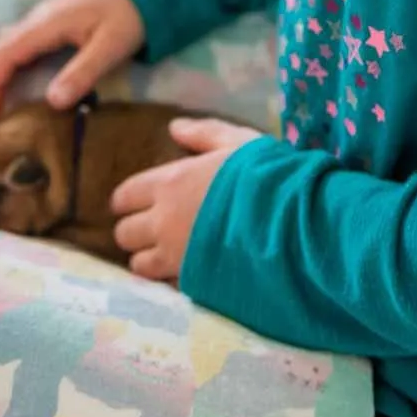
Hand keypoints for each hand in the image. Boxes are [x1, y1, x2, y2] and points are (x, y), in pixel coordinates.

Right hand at [0, 0, 144, 124]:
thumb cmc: (130, 14)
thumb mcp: (110, 47)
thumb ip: (81, 73)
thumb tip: (51, 103)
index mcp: (46, 24)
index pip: (5, 57)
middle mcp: (37, 20)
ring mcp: (42, 20)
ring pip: (1, 49)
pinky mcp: (51, 23)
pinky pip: (14, 47)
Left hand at [112, 118, 262, 280]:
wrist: (292, 224)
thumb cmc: (264, 177)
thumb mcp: (236, 142)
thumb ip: (203, 134)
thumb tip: (174, 128)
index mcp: (169, 184)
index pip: (124, 196)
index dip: (129, 199)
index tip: (141, 201)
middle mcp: (162, 223)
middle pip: (124, 234)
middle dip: (135, 230)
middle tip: (156, 227)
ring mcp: (175, 258)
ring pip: (139, 267)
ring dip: (149, 259)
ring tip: (169, 253)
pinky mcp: (192, 285)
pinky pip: (166, 288)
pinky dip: (171, 280)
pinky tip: (191, 271)